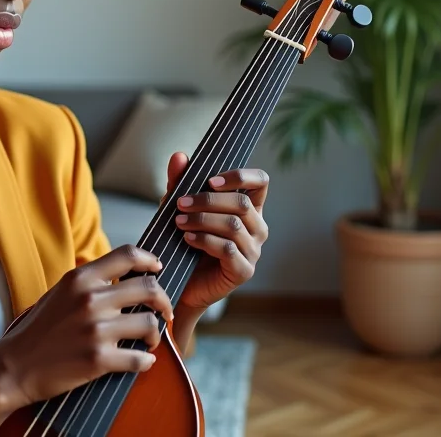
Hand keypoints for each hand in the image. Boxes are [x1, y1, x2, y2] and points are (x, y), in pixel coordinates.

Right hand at [0, 244, 174, 410]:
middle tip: (164, 311)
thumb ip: (90, 282)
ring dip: (156, 334)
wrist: (14, 367)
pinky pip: (139, 358)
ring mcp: (95, 330)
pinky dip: (146, 361)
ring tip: (149, 340)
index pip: (128, 255)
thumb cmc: (38, 330)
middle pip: (149, 288)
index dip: (150, 260)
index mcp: (80, 278)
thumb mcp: (61, 293)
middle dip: (163, 301)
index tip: (158, 269)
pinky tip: (142, 361)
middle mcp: (90, 299)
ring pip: (149, 324)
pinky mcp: (98, 359)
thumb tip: (125, 276)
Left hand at [164, 152, 268, 311]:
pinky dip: (204, 240)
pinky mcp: (243, 271)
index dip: (240, 176)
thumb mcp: (180, 208)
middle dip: (208, 200)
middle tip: (180, 203)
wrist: (180, 284)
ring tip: (179, 222)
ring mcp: (253, 251)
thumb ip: (181, 183)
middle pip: (242, 204)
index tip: (211, 180)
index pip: (261, 182)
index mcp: (250, 209)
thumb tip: (179, 156)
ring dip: (202, 220)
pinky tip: (187, 239)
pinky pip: (227, 249)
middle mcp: (257, 228)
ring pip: (233, 226)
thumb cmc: (185, 242)